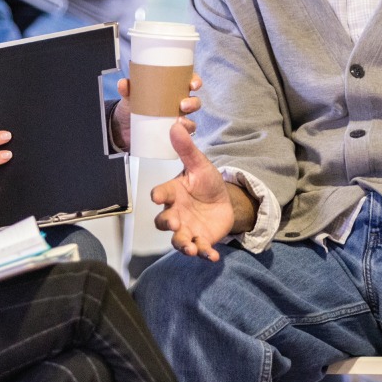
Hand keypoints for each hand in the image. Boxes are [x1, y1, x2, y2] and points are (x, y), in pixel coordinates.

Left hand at [111, 74, 200, 151]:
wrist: (123, 126)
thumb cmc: (132, 105)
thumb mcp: (130, 95)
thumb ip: (127, 88)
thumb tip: (123, 84)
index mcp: (172, 89)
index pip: (189, 82)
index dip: (195, 82)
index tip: (192, 84)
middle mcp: (177, 104)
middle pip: (194, 101)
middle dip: (193, 103)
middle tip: (183, 105)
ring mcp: (176, 119)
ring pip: (191, 119)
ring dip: (189, 122)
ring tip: (179, 122)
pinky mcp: (172, 134)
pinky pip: (183, 136)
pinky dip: (182, 136)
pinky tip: (176, 135)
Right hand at [150, 122, 234, 261]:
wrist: (224, 200)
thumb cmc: (206, 182)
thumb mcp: (200, 164)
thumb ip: (187, 149)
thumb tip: (176, 125)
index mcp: (174, 192)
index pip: (162, 193)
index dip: (158, 195)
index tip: (157, 197)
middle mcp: (176, 212)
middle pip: (164, 221)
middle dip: (168, 223)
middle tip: (175, 223)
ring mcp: (187, 228)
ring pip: (178, 239)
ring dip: (182, 244)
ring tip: (189, 247)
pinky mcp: (201, 239)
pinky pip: (200, 248)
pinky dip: (204, 253)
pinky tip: (212, 256)